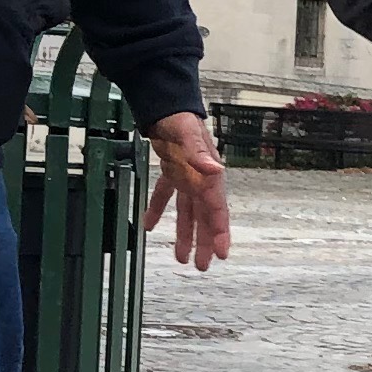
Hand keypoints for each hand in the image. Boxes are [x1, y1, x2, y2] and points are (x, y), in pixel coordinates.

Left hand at [143, 112, 231, 270]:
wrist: (166, 105)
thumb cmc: (179, 120)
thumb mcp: (188, 136)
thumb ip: (200, 154)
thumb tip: (215, 171)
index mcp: (209, 176)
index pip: (217, 210)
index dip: (221, 233)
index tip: (223, 254)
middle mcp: (201, 180)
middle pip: (205, 218)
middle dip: (206, 242)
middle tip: (204, 266)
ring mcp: (187, 177)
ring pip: (187, 212)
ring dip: (185, 234)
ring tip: (181, 258)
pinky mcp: (173, 172)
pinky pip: (165, 196)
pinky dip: (157, 210)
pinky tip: (147, 226)